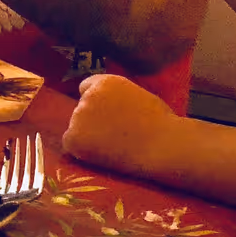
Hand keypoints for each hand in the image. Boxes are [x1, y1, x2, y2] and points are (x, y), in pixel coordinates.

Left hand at [62, 73, 183, 179]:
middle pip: (80, 108)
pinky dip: (83, 150)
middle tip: (114, 134)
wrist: (164, 145)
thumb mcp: (138, 95)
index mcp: (105, 82)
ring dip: (88, 135)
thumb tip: (107, 105)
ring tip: (114, 145)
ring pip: (76, 127)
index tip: (105, 114)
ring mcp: (78, 116)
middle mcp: (87, 96)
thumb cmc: (161, 124)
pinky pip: (71, 144)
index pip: (86, 88)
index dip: (96, 102)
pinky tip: (103, 154)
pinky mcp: (73, 137)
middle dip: (92, 120)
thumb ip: (117, 96)